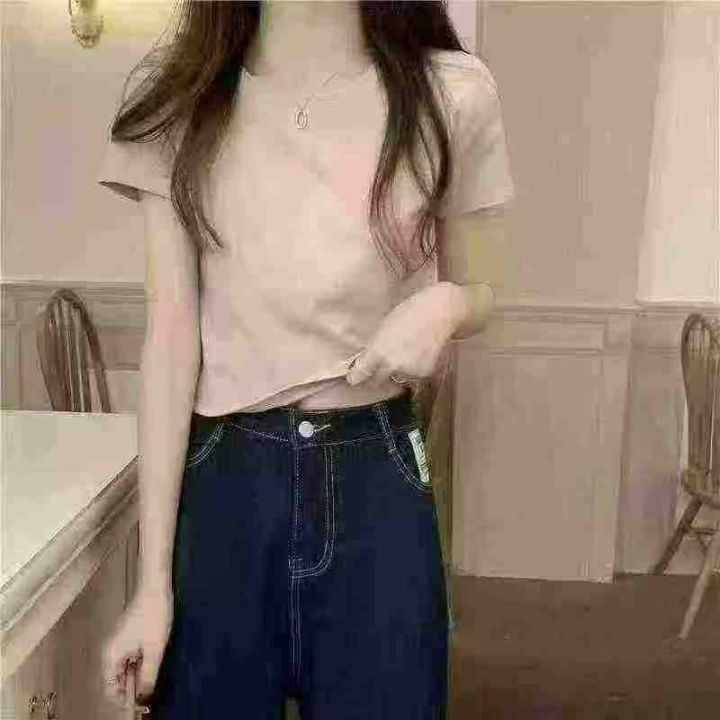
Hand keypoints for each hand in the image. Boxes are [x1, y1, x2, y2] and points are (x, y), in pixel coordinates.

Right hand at [101, 582, 172, 709]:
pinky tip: (149, 672)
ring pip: (123, 670)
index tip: (135, 710)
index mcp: (111, 656)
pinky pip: (129, 659)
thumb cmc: (153, 615)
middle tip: (145, 701)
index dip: (122, 701)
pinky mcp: (128, 637)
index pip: (110, 688)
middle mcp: (111, 651)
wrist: (155, 589)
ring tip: (148, 689)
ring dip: (134, 680)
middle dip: (128, 692)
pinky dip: (138, 668)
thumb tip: (143, 698)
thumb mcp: (154, 650)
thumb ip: (148, 676)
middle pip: (115, 680)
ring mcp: (119, 643)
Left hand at [345, 282, 466, 386]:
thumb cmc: (409, 312)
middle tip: (380, 367)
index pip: (360, 374)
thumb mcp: (384, 327)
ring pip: (397, 378)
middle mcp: (391, 365)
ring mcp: (408, 371)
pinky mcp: (424, 373)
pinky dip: (415, 369)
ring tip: (407, 354)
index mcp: (377, 351)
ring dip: (398, 372)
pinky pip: (414, 376)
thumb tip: (366, 359)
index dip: (356, 377)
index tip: (354, 379)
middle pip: (377, 381)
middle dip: (376, 376)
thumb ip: (374, 347)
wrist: (439, 312)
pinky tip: (420, 353)